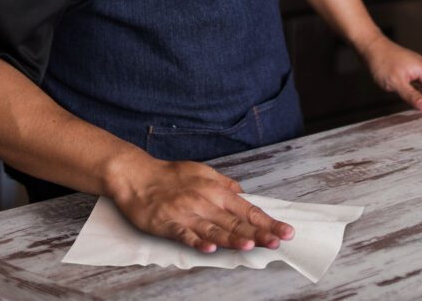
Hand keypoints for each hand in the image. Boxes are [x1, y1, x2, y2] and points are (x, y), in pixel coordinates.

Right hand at [107, 157, 294, 252]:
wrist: (136, 175)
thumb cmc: (170, 175)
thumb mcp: (203, 173)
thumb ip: (225, 185)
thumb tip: (244, 194)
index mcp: (216, 191)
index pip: (247, 209)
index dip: (267, 222)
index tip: (285, 231)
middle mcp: (204, 202)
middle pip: (235, 222)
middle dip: (258, 233)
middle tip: (277, 242)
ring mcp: (186, 214)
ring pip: (213, 229)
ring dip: (232, 238)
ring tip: (250, 245)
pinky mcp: (168, 223)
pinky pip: (184, 234)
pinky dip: (197, 241)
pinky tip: (209, 248)